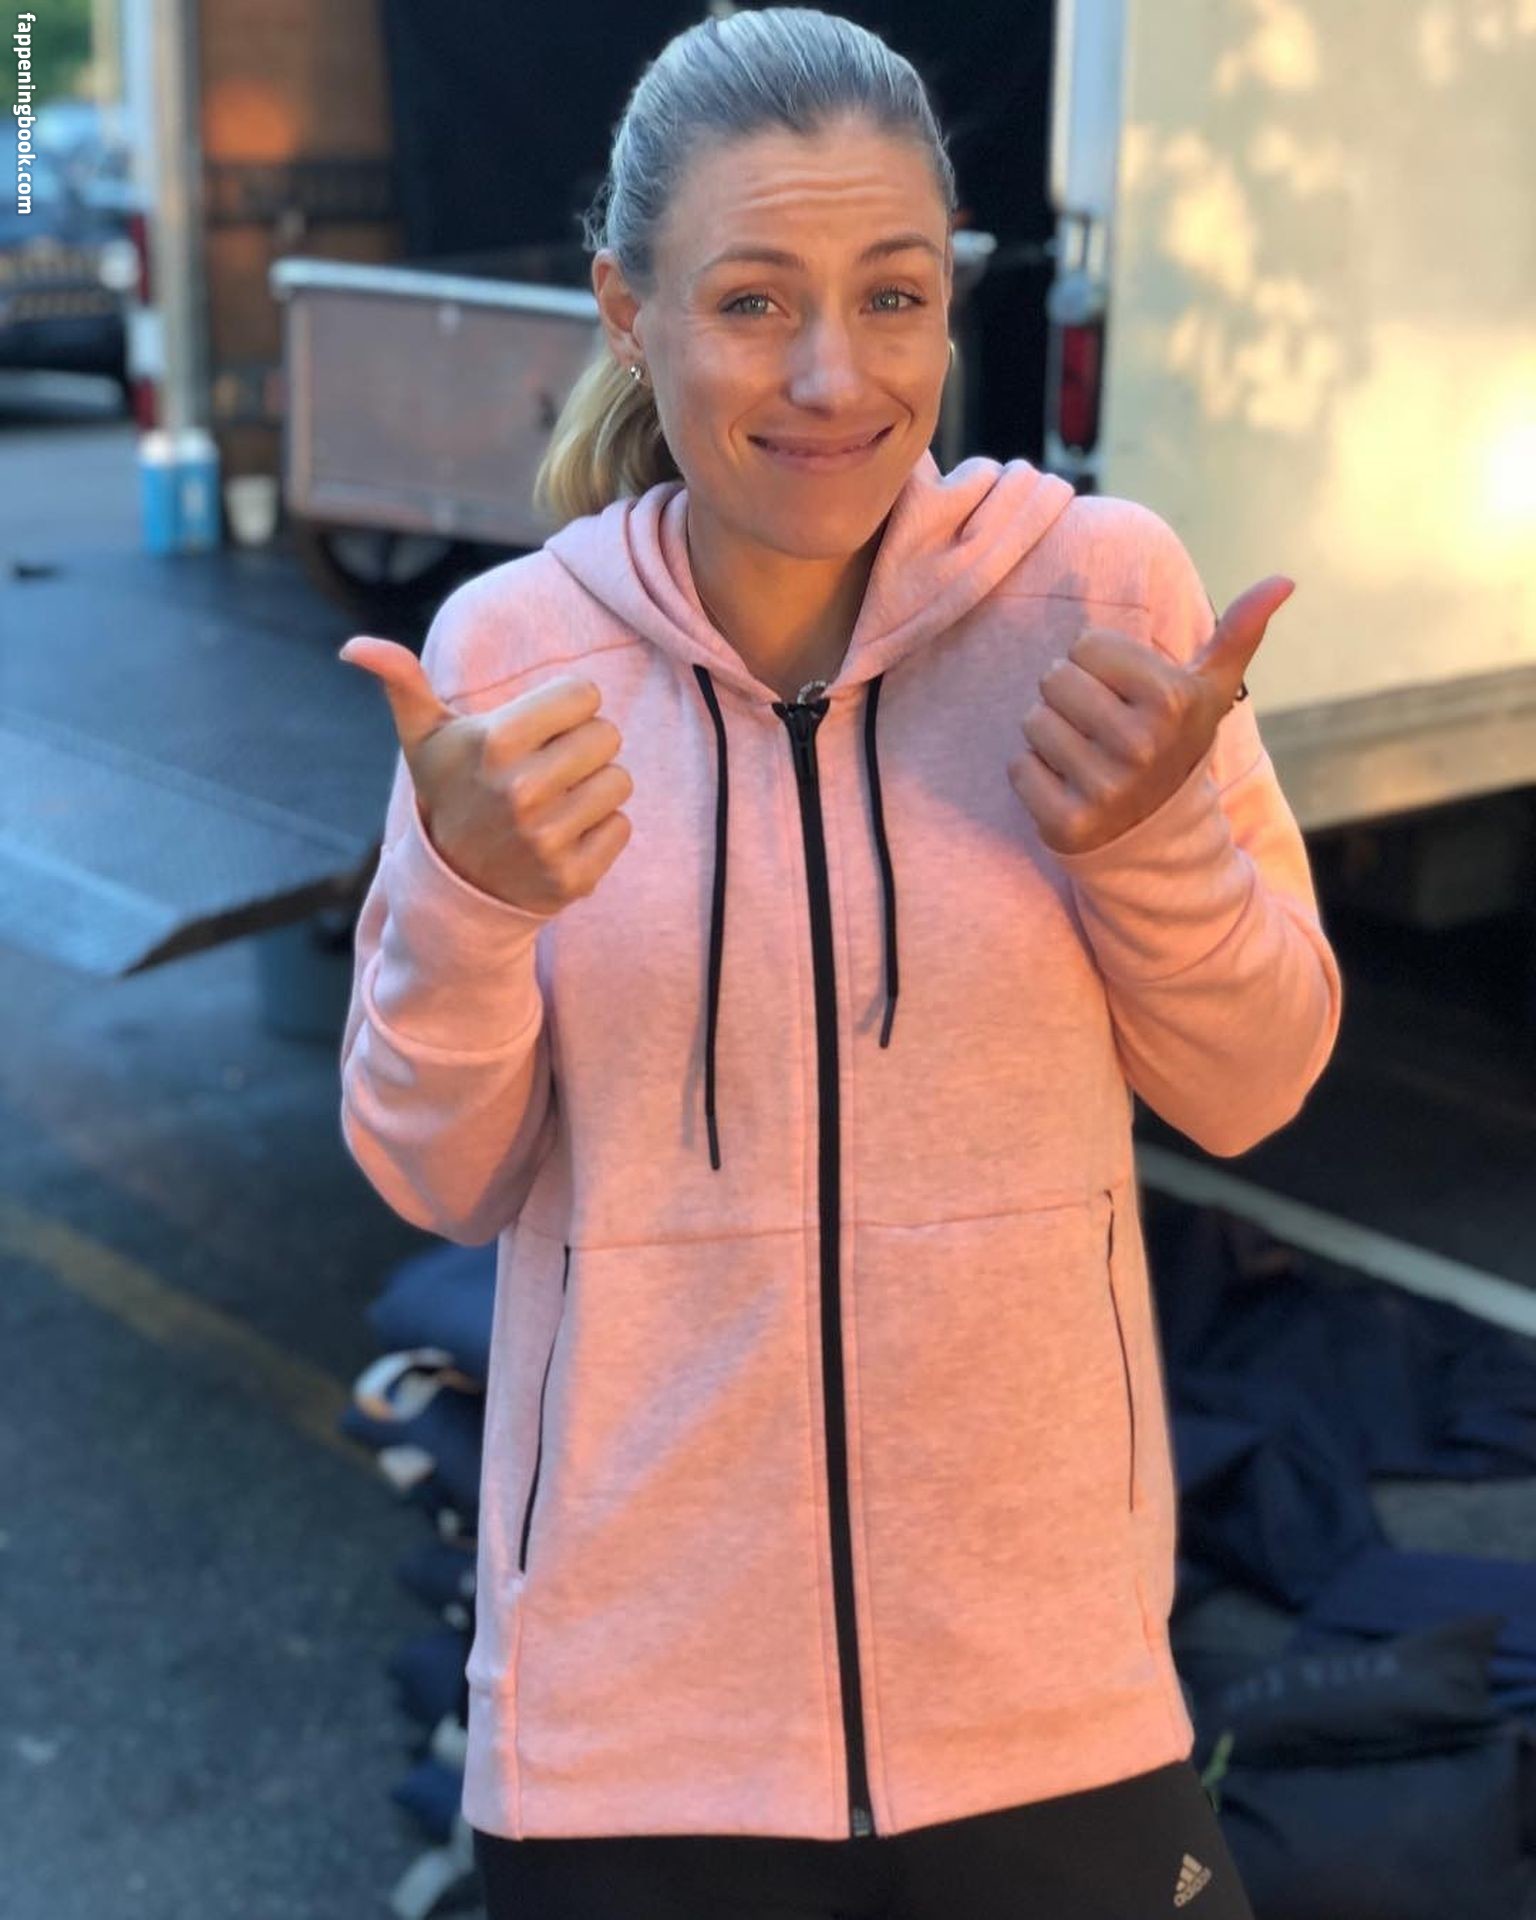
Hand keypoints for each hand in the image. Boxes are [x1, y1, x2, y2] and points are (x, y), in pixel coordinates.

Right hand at [338, 636, 633, 913]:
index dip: (566, 707)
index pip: (584, 694)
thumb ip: (402, 682)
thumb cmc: (453, 791)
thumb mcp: (425, 738)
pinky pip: (621, 826)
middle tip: (547, 768)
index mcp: (495, 743)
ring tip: (555, 801)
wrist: (457, 884)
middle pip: (607, 735)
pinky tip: (564, 835)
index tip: (538, 730)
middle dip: (582, 746)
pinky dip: (601, 830)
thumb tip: (354, 646)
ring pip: (618, 780)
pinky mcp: (573, 877)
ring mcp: (548, 839)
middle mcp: (521, 791)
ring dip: (594, 788)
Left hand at [1007, 575, 1294, 855]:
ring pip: (1033, 721)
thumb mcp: (1210, 689)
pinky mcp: (1069, 822)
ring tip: (1084, 752)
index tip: (1122, 693)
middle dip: (1069, 696)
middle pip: (1054, 678)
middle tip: (1098, 724)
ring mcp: (1105, 788)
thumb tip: (1285, 579)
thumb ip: (1239, 632)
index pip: (1086, 645)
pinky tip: (1066, 783)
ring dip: (1049, 733)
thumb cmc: (1174, 741)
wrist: (1160, 832)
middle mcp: (1141, 745)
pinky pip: (1018, 767)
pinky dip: (1033, 772)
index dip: (1098, 664)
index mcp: (1172, 700)